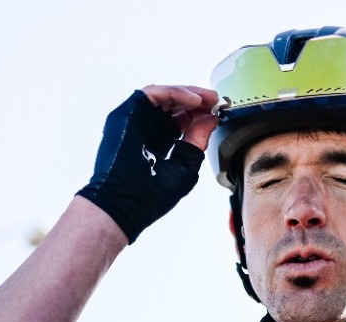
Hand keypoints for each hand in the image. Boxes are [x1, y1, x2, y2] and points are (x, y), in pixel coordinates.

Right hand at [75, 85, 218, 242]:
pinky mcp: (127, 113)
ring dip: (189, 93)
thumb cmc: (150, 196)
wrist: (126, 204)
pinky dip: (175, 93)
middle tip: (216, 101)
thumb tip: (211, 119)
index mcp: (158, 142)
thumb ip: (198, 140)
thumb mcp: (185, 165)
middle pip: (174, 105)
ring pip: (164, 96)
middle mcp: (146, 128)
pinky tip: (194, 101)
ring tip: (208, 99)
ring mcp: (136, 119)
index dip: (200, 114)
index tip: (219, 113)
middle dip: (198, 101)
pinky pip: (153, 93)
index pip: (181, 120)